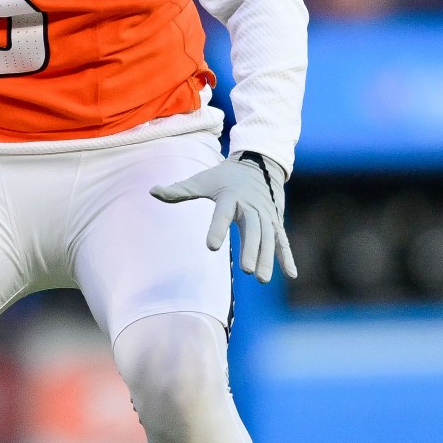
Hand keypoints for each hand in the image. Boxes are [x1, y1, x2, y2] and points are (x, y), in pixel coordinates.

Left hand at [151, 150, 295, 280]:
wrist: (259, 164)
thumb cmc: (225, 176)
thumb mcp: (202, 179)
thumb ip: (179, 190)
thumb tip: (152, 191)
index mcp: (232, 197)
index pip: (223, 214)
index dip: (218, 229)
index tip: (211, 247)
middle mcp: (252, 206)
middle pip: (252, 230)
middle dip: (251, 249)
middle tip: (246, 270)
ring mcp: (266, 215)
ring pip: (269, 238)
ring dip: (268, 258)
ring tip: (262, 279)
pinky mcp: (275, 222)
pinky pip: (282, 240)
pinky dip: (287, 257)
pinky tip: (291, 275)